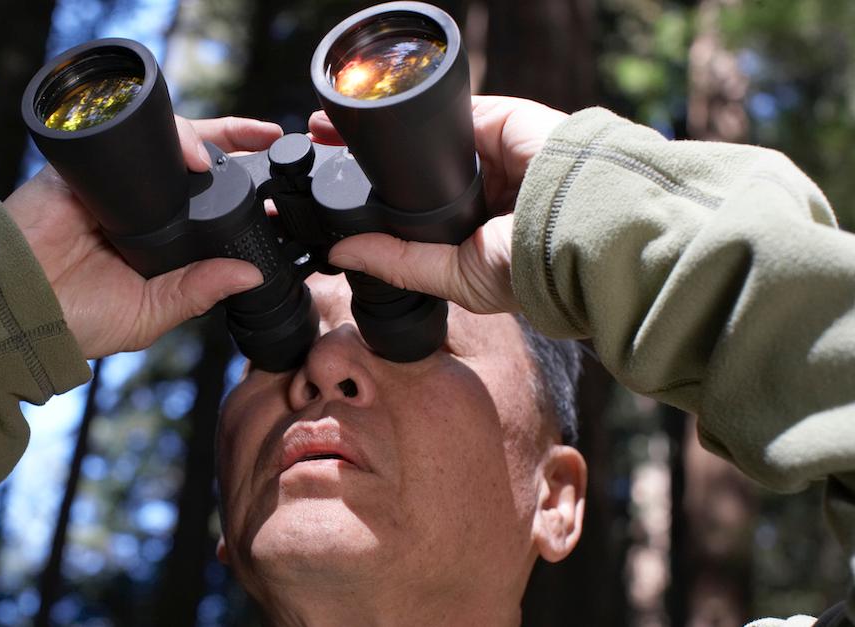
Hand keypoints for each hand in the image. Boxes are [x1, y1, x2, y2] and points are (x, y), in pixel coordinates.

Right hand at [4, 116, 283, 358]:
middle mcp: (140, 205)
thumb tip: (250, 275)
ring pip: (165, 140)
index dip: (246, 191)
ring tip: (245, 141)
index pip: (209, 203)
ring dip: (208, 135)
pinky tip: (192, 153)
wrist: (14, 310)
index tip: (282, 193)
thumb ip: (197, 291)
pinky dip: (163, 135)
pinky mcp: (83, 165)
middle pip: (193, 161)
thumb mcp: (150, 313)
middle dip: (237, 143)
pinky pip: (125, 134)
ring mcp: (113, 182)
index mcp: (160, 238)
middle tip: (275, 140)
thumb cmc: (76, 321)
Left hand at [310, 96, 567, 313]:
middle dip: (364, 161)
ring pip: (419, 136)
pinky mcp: (497, 118)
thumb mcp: (455, 278)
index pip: (409, 211)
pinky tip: (367, 114)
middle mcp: (476, 189)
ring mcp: (486, 151)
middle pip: (408, 168)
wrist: (582, 226)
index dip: (369, 202)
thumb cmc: (533, 268)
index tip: (326, 196)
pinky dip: (407, 111)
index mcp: (469, 230)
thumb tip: (339, 255)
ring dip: (374, 131)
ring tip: (327, 129)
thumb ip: (398, 263)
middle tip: (318, 153)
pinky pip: (445, 110)